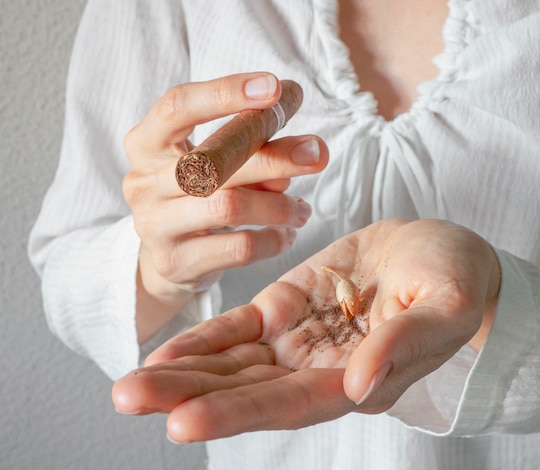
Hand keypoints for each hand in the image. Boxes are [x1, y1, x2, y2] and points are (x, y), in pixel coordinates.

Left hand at [112, 219, 500, 441]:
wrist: (438, 250)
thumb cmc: (454, 280)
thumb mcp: (445, 306)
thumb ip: (406, 345)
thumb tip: (360, 386)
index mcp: (360, 381)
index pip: (291, 405)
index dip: (238, 413)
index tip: (184, 420)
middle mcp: (320, 370)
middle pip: (248, 392)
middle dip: (188, 397)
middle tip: (129, 398)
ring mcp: (300, 340)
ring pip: (235, 364)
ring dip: (183, 373)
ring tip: (130, 384)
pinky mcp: (287, 307)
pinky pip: (240, 329)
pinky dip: (205, 339)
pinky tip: (166, 352)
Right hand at [122, 72, 327, 340]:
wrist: (168, 261)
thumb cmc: (198, 199)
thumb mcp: (218, 166)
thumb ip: (253, 152)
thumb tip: (303, 152)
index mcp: (146, 143)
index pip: (178, 105)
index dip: (225, 93)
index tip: (275, 87)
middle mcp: (142, 181)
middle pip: (214, 162)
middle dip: (275, 157)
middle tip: (318, 153)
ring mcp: (154, 225)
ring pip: (229, 207)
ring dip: (279, 206)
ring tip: (302, 210)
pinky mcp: (175, 262)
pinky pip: (238, 248)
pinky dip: (273, 240)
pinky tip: (287, 235)